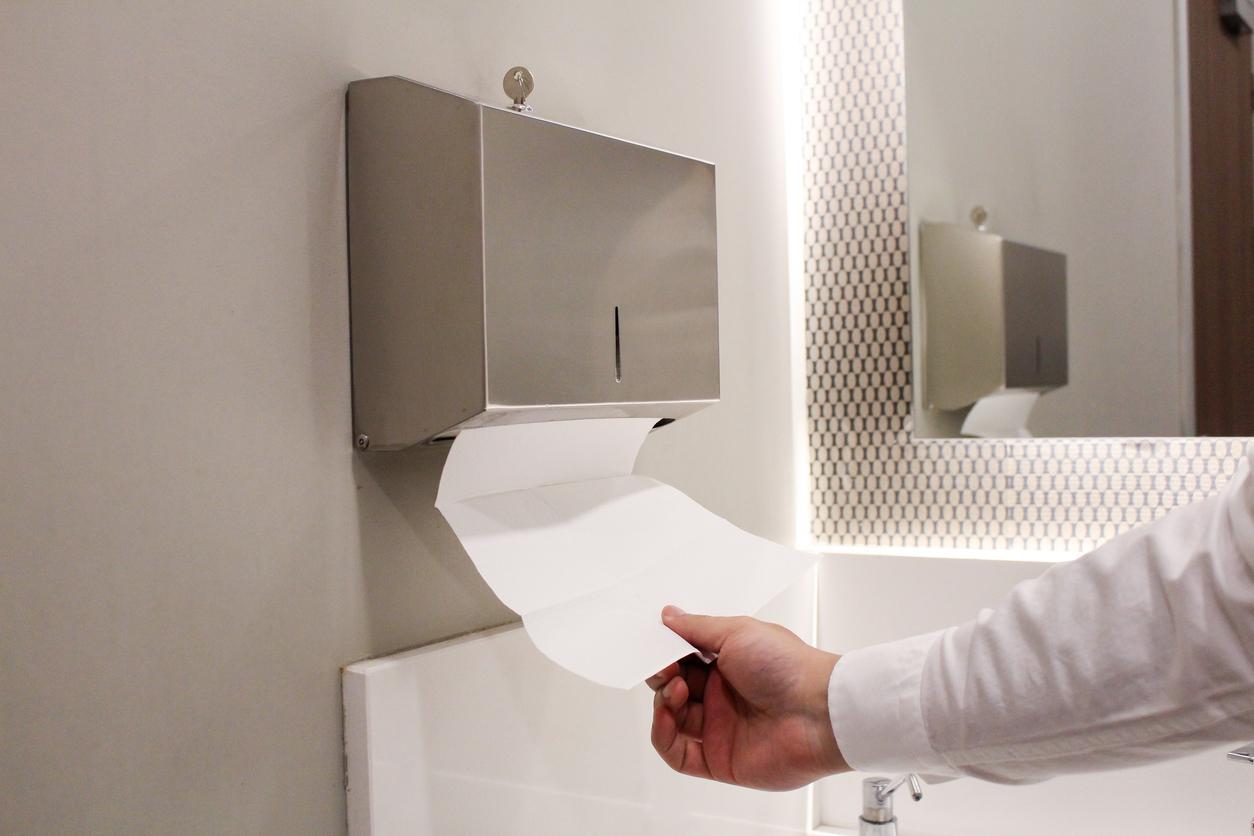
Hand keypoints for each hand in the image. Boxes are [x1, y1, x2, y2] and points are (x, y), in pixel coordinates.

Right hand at [647, 606, 848, 790]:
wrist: (819, 712)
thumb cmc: (787, 666)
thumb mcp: (737, 632)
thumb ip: (697, 628)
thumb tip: (669, 616)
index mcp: (728, 664)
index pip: (683, 659)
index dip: (666, 654)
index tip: (655, 647)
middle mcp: (722, 696)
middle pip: (673, 688)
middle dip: (662, 676)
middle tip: (666, 669)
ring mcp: (720, 729)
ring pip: (672, 719)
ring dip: (664, 703)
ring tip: (677, 690)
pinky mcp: (719, 760)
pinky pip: (679, 755)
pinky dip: (663, 737)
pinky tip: (667, 717)